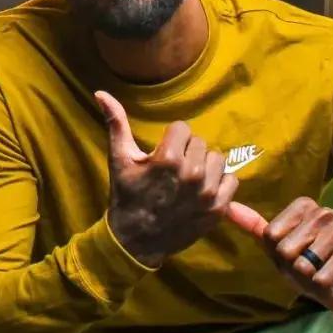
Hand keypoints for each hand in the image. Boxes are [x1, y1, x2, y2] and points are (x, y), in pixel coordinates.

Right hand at [96, 90, 237, 266]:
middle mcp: (192, 174)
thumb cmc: (126, 195)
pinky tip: (202, 189)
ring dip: (205, 165)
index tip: (160, 155)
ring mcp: (208, 193)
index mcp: (169, 158)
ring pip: (217, 159)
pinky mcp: (218, 209)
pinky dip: (220, 183)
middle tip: (172, 168)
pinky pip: (231, 181)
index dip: (170, 140)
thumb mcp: (119, 158)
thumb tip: (101, 92)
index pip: (182, 129)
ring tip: (188, 177)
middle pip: (200, 142)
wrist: (135, 240)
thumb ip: (116, 123)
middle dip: (187, 151)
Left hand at [227, 196, 332, 318]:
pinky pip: (320, 278)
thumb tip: (227, 207)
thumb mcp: (276, 245)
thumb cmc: (304, 262)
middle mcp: (323, 212)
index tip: (292, 252)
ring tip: (318, 271)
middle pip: (285, 249)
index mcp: (304, 205)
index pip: (272, 234)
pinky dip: (322, 286)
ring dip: (308, 277)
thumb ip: (253, 225)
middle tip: (307, 265)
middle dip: (292, 266)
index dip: (278, 251)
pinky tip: (331, 279)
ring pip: (303, 265)